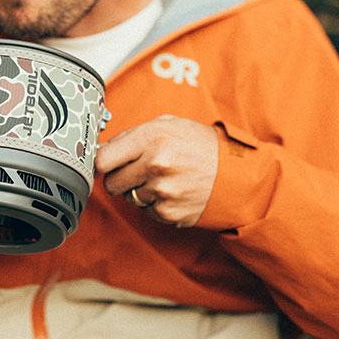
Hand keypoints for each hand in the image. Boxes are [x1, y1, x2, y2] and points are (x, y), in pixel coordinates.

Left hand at [95, 115, 218, 226]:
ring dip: (140, 191)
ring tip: (163, 179)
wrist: (236, 174)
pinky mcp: (169, 214)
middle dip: (119, 178)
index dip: (102, 162)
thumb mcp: (168, 124)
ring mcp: (162, 192)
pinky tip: (172, 191)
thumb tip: (102, 148)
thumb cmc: (200, 145)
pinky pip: (146, 211)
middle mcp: (155, 166)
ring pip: (129, 198)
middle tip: (136, 171)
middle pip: (111, 183)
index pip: (102, 159)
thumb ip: (133, 135)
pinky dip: (155, 204)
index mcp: (151, 138)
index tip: (107, 163)